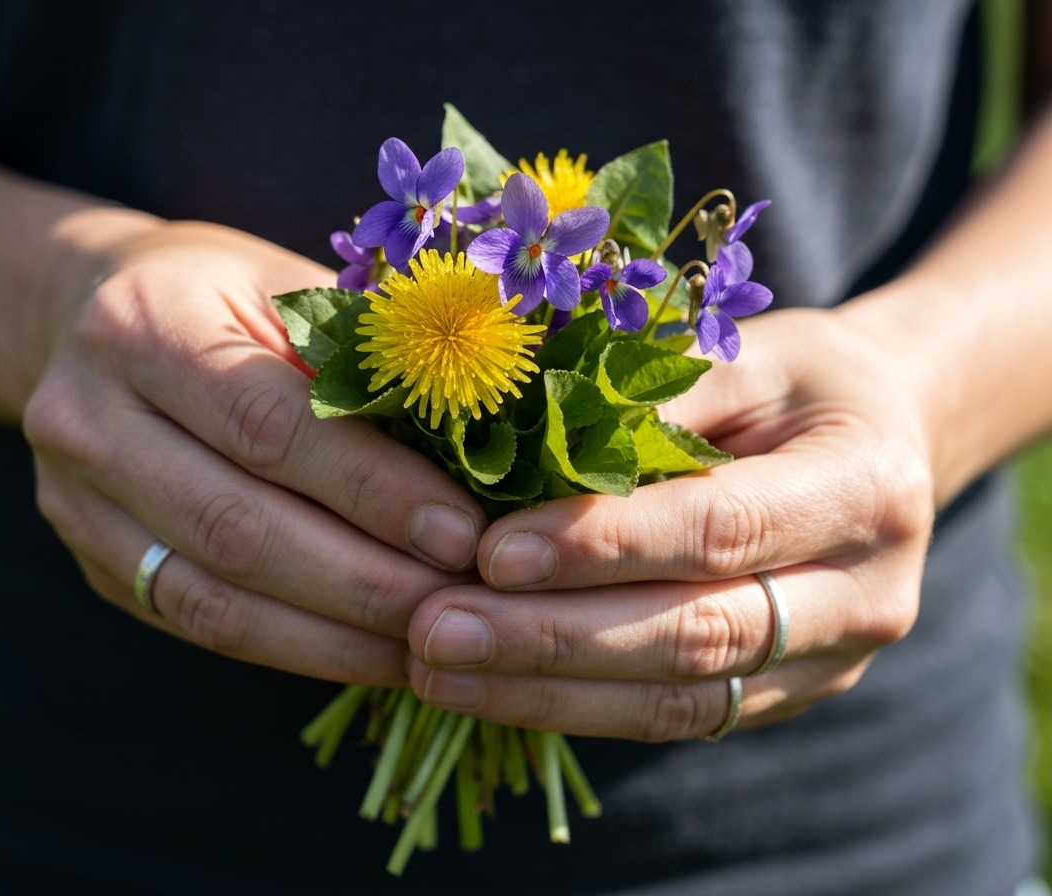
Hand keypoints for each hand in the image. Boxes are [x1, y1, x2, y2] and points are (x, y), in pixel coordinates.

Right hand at [23, 219, 487, 685]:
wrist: (89, 321)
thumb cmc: (221, 297)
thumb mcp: (287, 289)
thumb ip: (364, 358)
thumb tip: (483, 447)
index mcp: (143, 326)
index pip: (269, 426)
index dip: (372, 490)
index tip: (463, 534)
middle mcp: (87, 419)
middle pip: (235, 527)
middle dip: (363, 581)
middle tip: (462, 604)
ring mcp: (75, 503)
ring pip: (212, 598)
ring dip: (334, 636)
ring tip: (429, 643)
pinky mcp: (96, 564)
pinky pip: (200, 625)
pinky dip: (294, 648)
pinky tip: (368, 651)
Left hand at [405, 307, 935, 738]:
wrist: (885, 444)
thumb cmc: (800, 382)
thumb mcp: (745, 354)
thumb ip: (653, 400)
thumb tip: (525, 451)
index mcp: (865, 487)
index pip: (720, 528)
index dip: (604, 545)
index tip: (489, 552)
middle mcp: (865, 595)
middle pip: (694, 633)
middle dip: (551, 638)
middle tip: (435, 629)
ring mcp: (828, 663)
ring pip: (675, 698)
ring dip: (545, 690)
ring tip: (435, 669)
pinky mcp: (781, 697)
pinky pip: (671, 717)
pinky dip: (572, 707)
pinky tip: (488, 688)